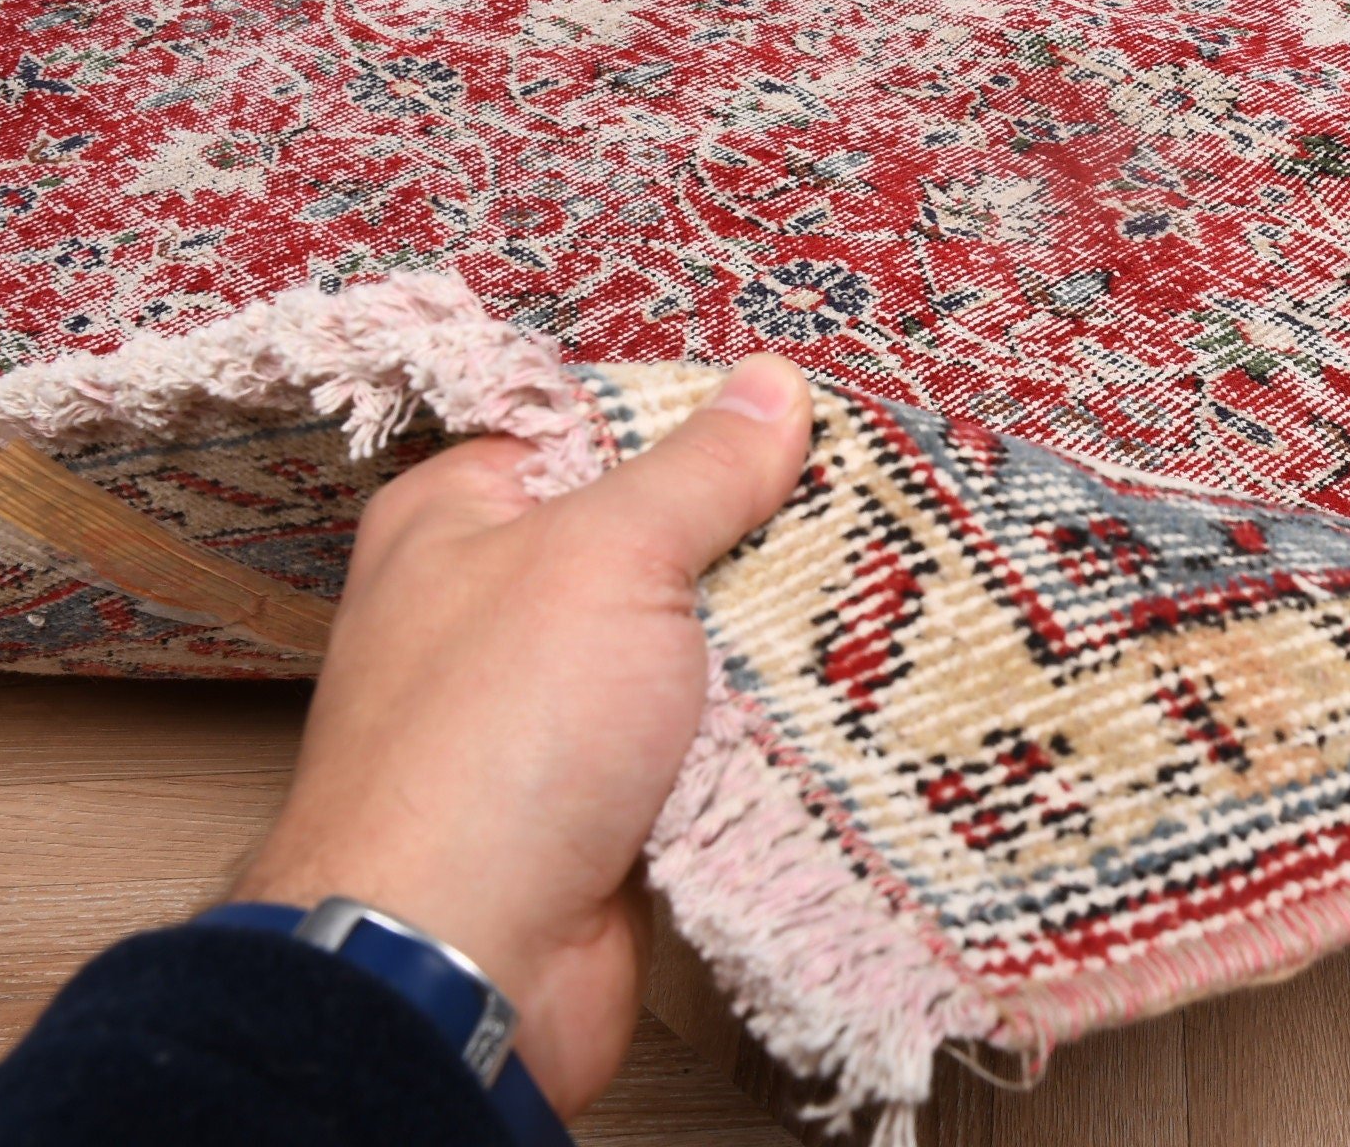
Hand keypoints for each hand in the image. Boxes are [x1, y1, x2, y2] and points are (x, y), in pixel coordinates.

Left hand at [233, 355, 813, 1115]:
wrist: (465, 966)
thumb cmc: (495, 739)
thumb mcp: (607, 556)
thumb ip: (698, 469)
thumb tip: (769, 382)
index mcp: (462, 518)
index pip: (596, 429)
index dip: (700, 425)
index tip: (805, 424)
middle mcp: (499, 608)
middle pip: (662, 541)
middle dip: (760, 540)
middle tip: (868, 515)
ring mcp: (555, 714)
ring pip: (698, 650)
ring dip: (778, 647)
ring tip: (887, 608)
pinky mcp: (609, 804)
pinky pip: (711, 744)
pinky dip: (769, 735)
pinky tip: (850, 704)